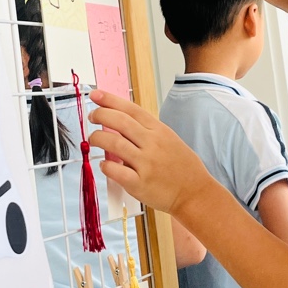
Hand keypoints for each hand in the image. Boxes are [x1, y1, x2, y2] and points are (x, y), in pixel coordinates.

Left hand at [86, 89, 215, 215]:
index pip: (130, 109)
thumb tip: (119, 126)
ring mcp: (146, 163)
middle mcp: (152, 143)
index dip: (110, 100)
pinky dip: (105, 165)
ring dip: (97, 138)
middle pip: (119, 121)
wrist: (195, 193)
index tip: (95, 95)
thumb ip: (146, 133)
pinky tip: (104, 165)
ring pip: (113, 143)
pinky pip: (115, 170)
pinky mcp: (139, 183)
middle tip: (92, 117)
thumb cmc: (182, 167)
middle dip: (100, 115)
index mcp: (159, 131)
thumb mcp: (169, 140)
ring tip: (93, 140)